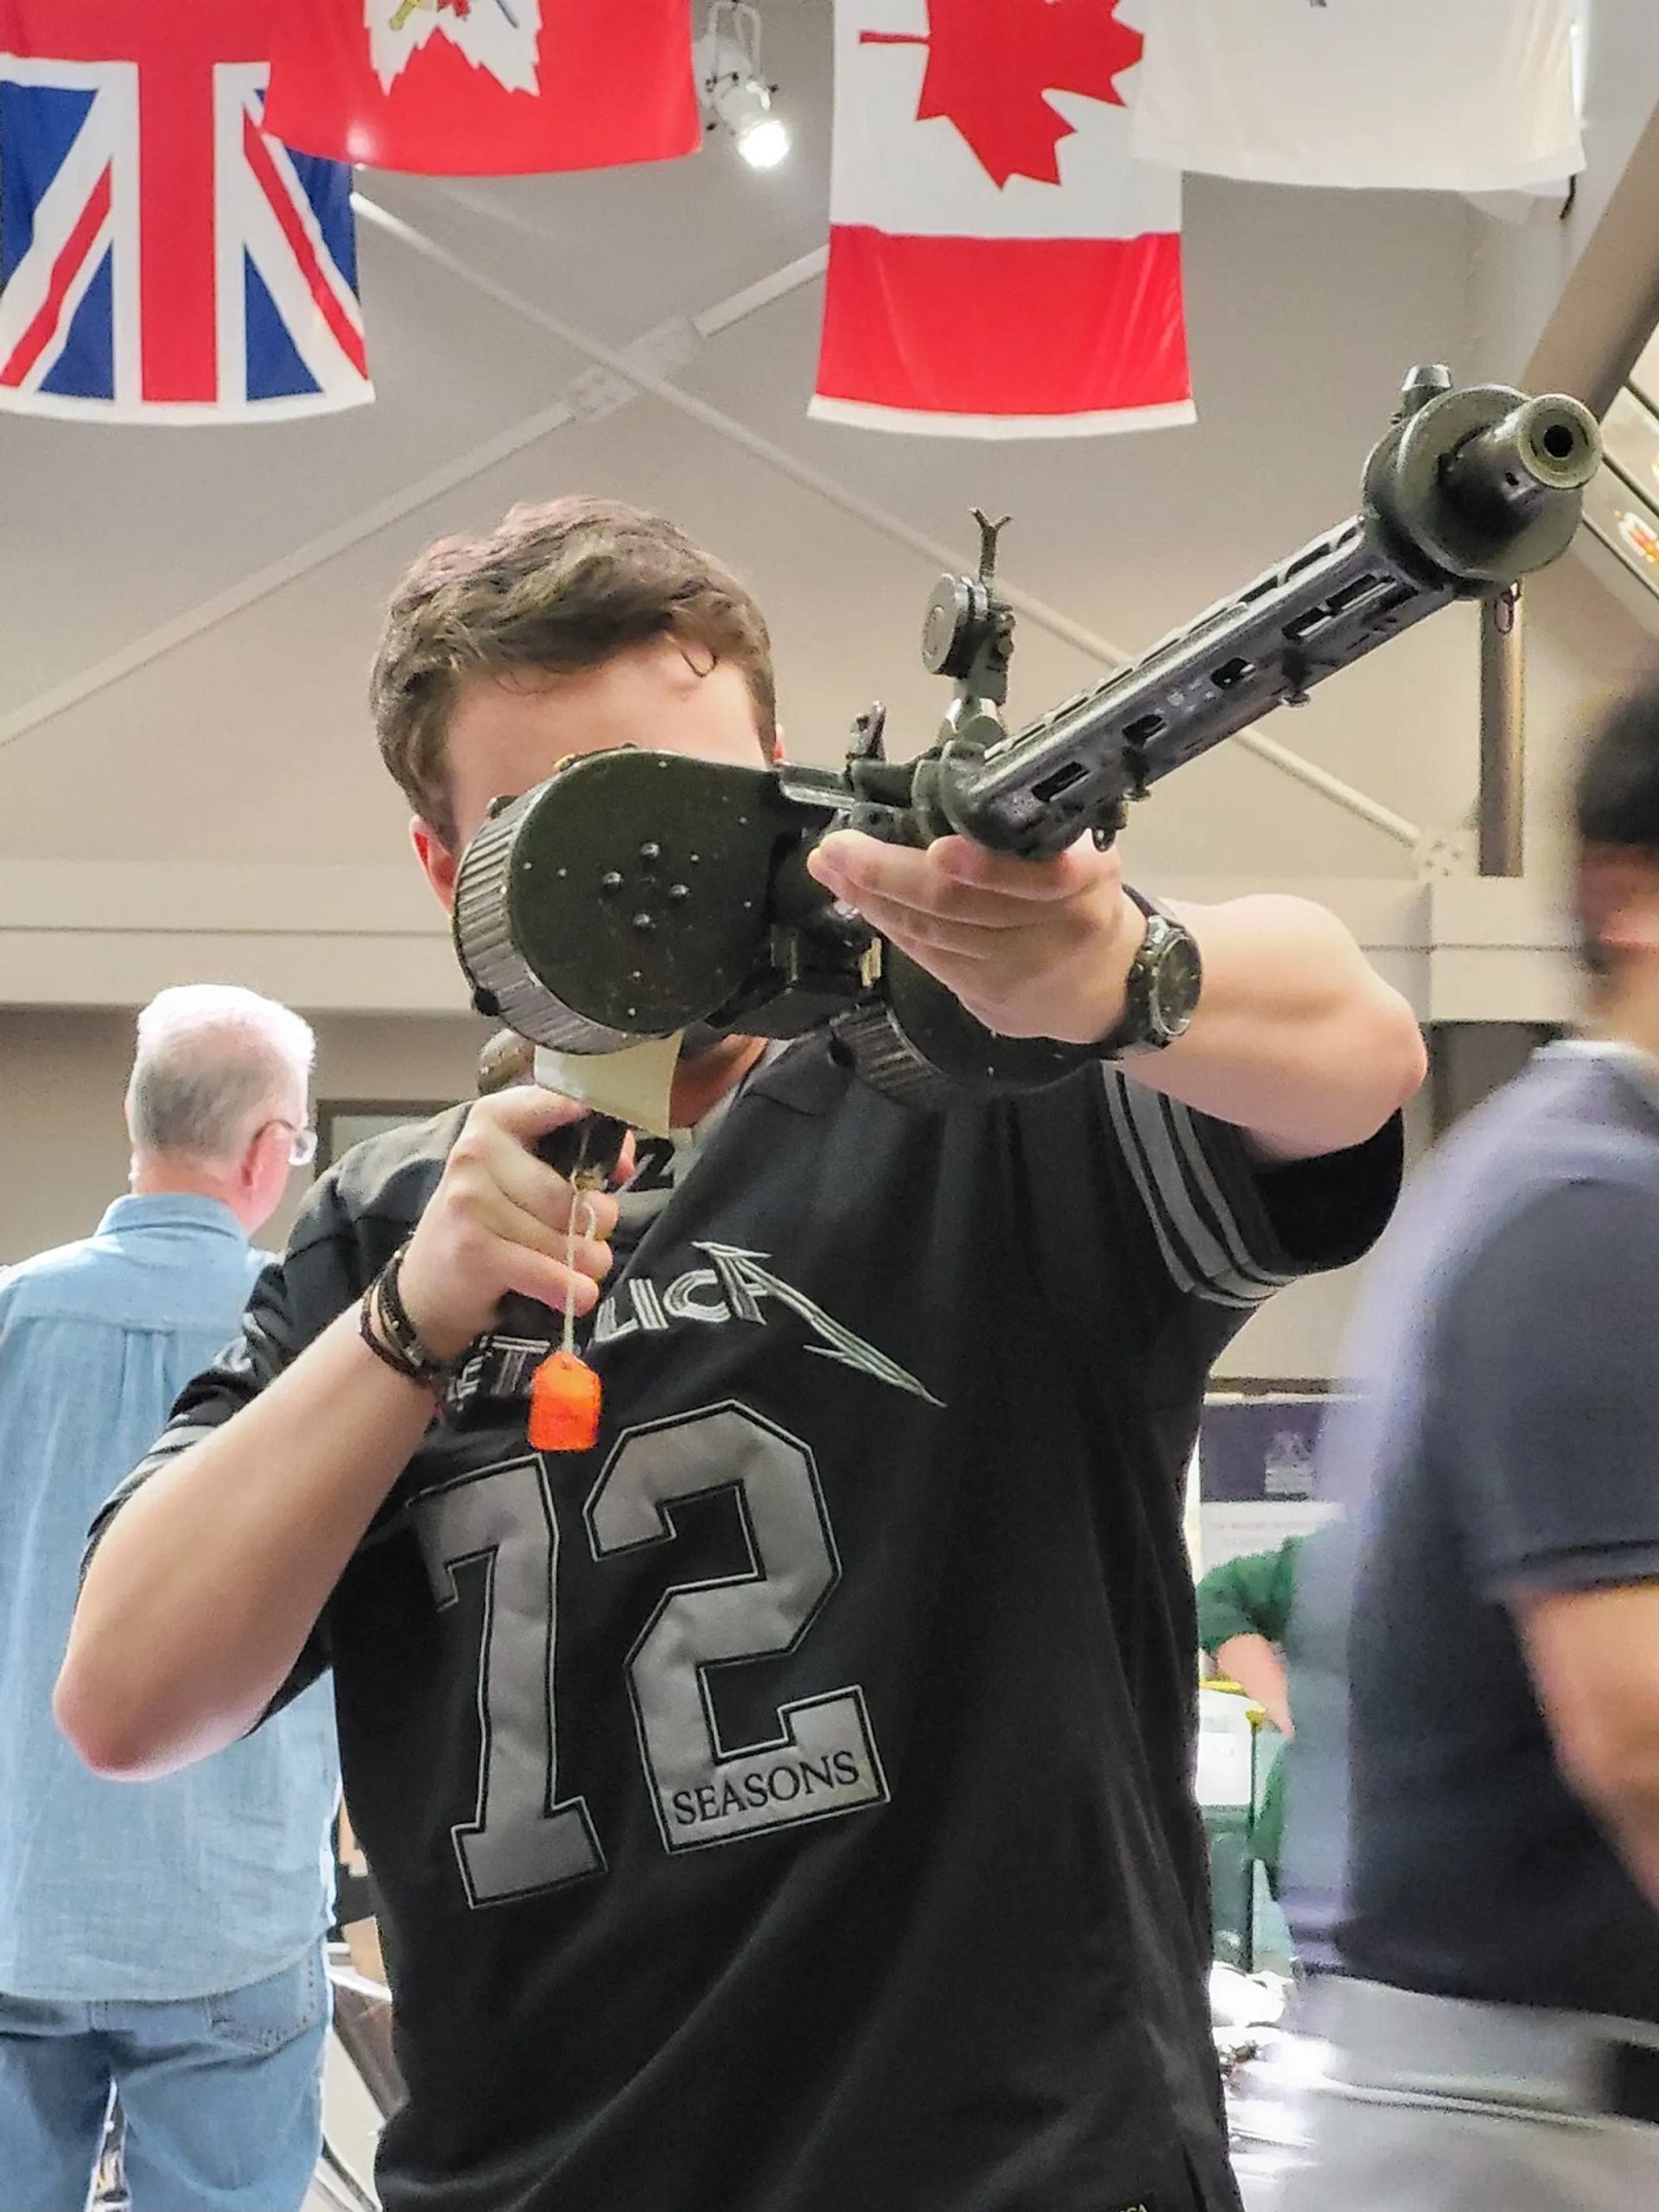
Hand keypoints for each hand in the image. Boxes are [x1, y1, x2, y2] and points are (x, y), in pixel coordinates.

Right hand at [396, 1088, 627, 1361]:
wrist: (425, 1284)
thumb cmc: (487, 1219)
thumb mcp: (517, 1172)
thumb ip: (568, 1155)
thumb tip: (621, 1161)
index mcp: (495, 1119)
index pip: (561, 1104)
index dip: (601, 1135)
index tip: (617, 1164)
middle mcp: (477, 1151)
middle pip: (572, 1192)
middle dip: (597, 1222)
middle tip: (590, 1236)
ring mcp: (471, 1201)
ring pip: (565, 1236)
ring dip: (588, 1260)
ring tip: (580, 1265)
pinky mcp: (473, 1250)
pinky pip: (548, 1272)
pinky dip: (570, 1289)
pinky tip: (576, 1293)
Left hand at [807, 828, 1145, 1046]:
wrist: (1111, 989)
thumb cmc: (1088, 902)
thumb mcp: (1088, 858)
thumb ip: (1035, 837)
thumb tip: (955, 794)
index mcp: (1084, 887)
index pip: (1035, 879)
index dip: (984, 868)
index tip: (938, 849)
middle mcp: (1048, 934)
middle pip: (960, 908)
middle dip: (889, 876)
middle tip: (839, 848)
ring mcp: (1014, 974)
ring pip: (932, 935)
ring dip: (872, 899)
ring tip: (830, 867)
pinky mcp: (985, 999)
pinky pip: (927, 958)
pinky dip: (889, 925)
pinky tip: (857, 900)